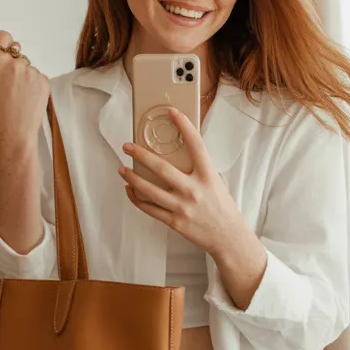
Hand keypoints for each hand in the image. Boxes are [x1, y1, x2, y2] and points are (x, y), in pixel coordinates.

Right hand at [0, 31, 49, 139]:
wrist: (14, 128)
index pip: (3, 36)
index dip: (3, 43)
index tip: (4, 52)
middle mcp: (15, 62)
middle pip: (16, 52)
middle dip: (14, 62)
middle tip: (10, 81)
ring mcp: (31, 71)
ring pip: (27, 66)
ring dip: (24, 76)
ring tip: (19, 94)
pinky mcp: (44, 80)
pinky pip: (38, 77)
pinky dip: (34, 85)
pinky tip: (28, 98)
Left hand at [119, 109, 245, 256]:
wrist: (228, 237)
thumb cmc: (222, 208)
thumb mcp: (215, 183)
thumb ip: (198, 170)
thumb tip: (176, 156)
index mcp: (208, 176)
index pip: (196, 145)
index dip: (184, 126)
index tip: (172, 112)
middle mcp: (194, 190)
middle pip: (162, 168)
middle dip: (141, 155)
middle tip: (128, 146)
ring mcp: (182, 207)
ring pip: (150, 190)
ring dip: (132, 178)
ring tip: (121, 168)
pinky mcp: (175, 221)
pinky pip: (149, 209)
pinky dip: (137, 199)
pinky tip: (130, 191)